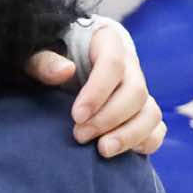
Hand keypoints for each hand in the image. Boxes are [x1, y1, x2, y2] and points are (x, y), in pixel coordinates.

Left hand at [26, 24, 164, 157]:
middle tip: (79, 136)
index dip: (98, 92)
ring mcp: (140, 90)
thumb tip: (65, 71)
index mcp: (106, 42)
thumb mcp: (36, 56)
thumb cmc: (47, 60)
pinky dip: (145, 142)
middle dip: (108, 118)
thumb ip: (44, 62)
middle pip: (135, 92)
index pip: (113, 63)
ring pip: (151, 112)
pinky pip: (157, 129)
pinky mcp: (142, 113)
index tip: (76, 116)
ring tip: (102, 150)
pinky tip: (119, 151)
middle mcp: (130, 65)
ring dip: (129, 135)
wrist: (60, 68)